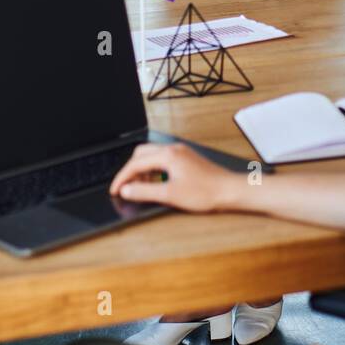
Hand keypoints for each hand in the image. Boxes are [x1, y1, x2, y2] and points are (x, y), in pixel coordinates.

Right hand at [110, 141, 234, 213]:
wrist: (229, 191)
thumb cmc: (205, 192)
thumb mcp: (170, 195)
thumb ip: (144, 191)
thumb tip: (126, 189)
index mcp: (168, 155)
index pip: (136, 163)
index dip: (122, 177)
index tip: (115, 189)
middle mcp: (173, 149)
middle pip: (141, 154)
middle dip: (131, 171)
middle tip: (127, 188)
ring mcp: (181, 153)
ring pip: (152, 157)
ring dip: (143, 172)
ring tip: (142, 189)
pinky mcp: (186, 159)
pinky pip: (163, 160)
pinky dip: (154, 171)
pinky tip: (157, 185)